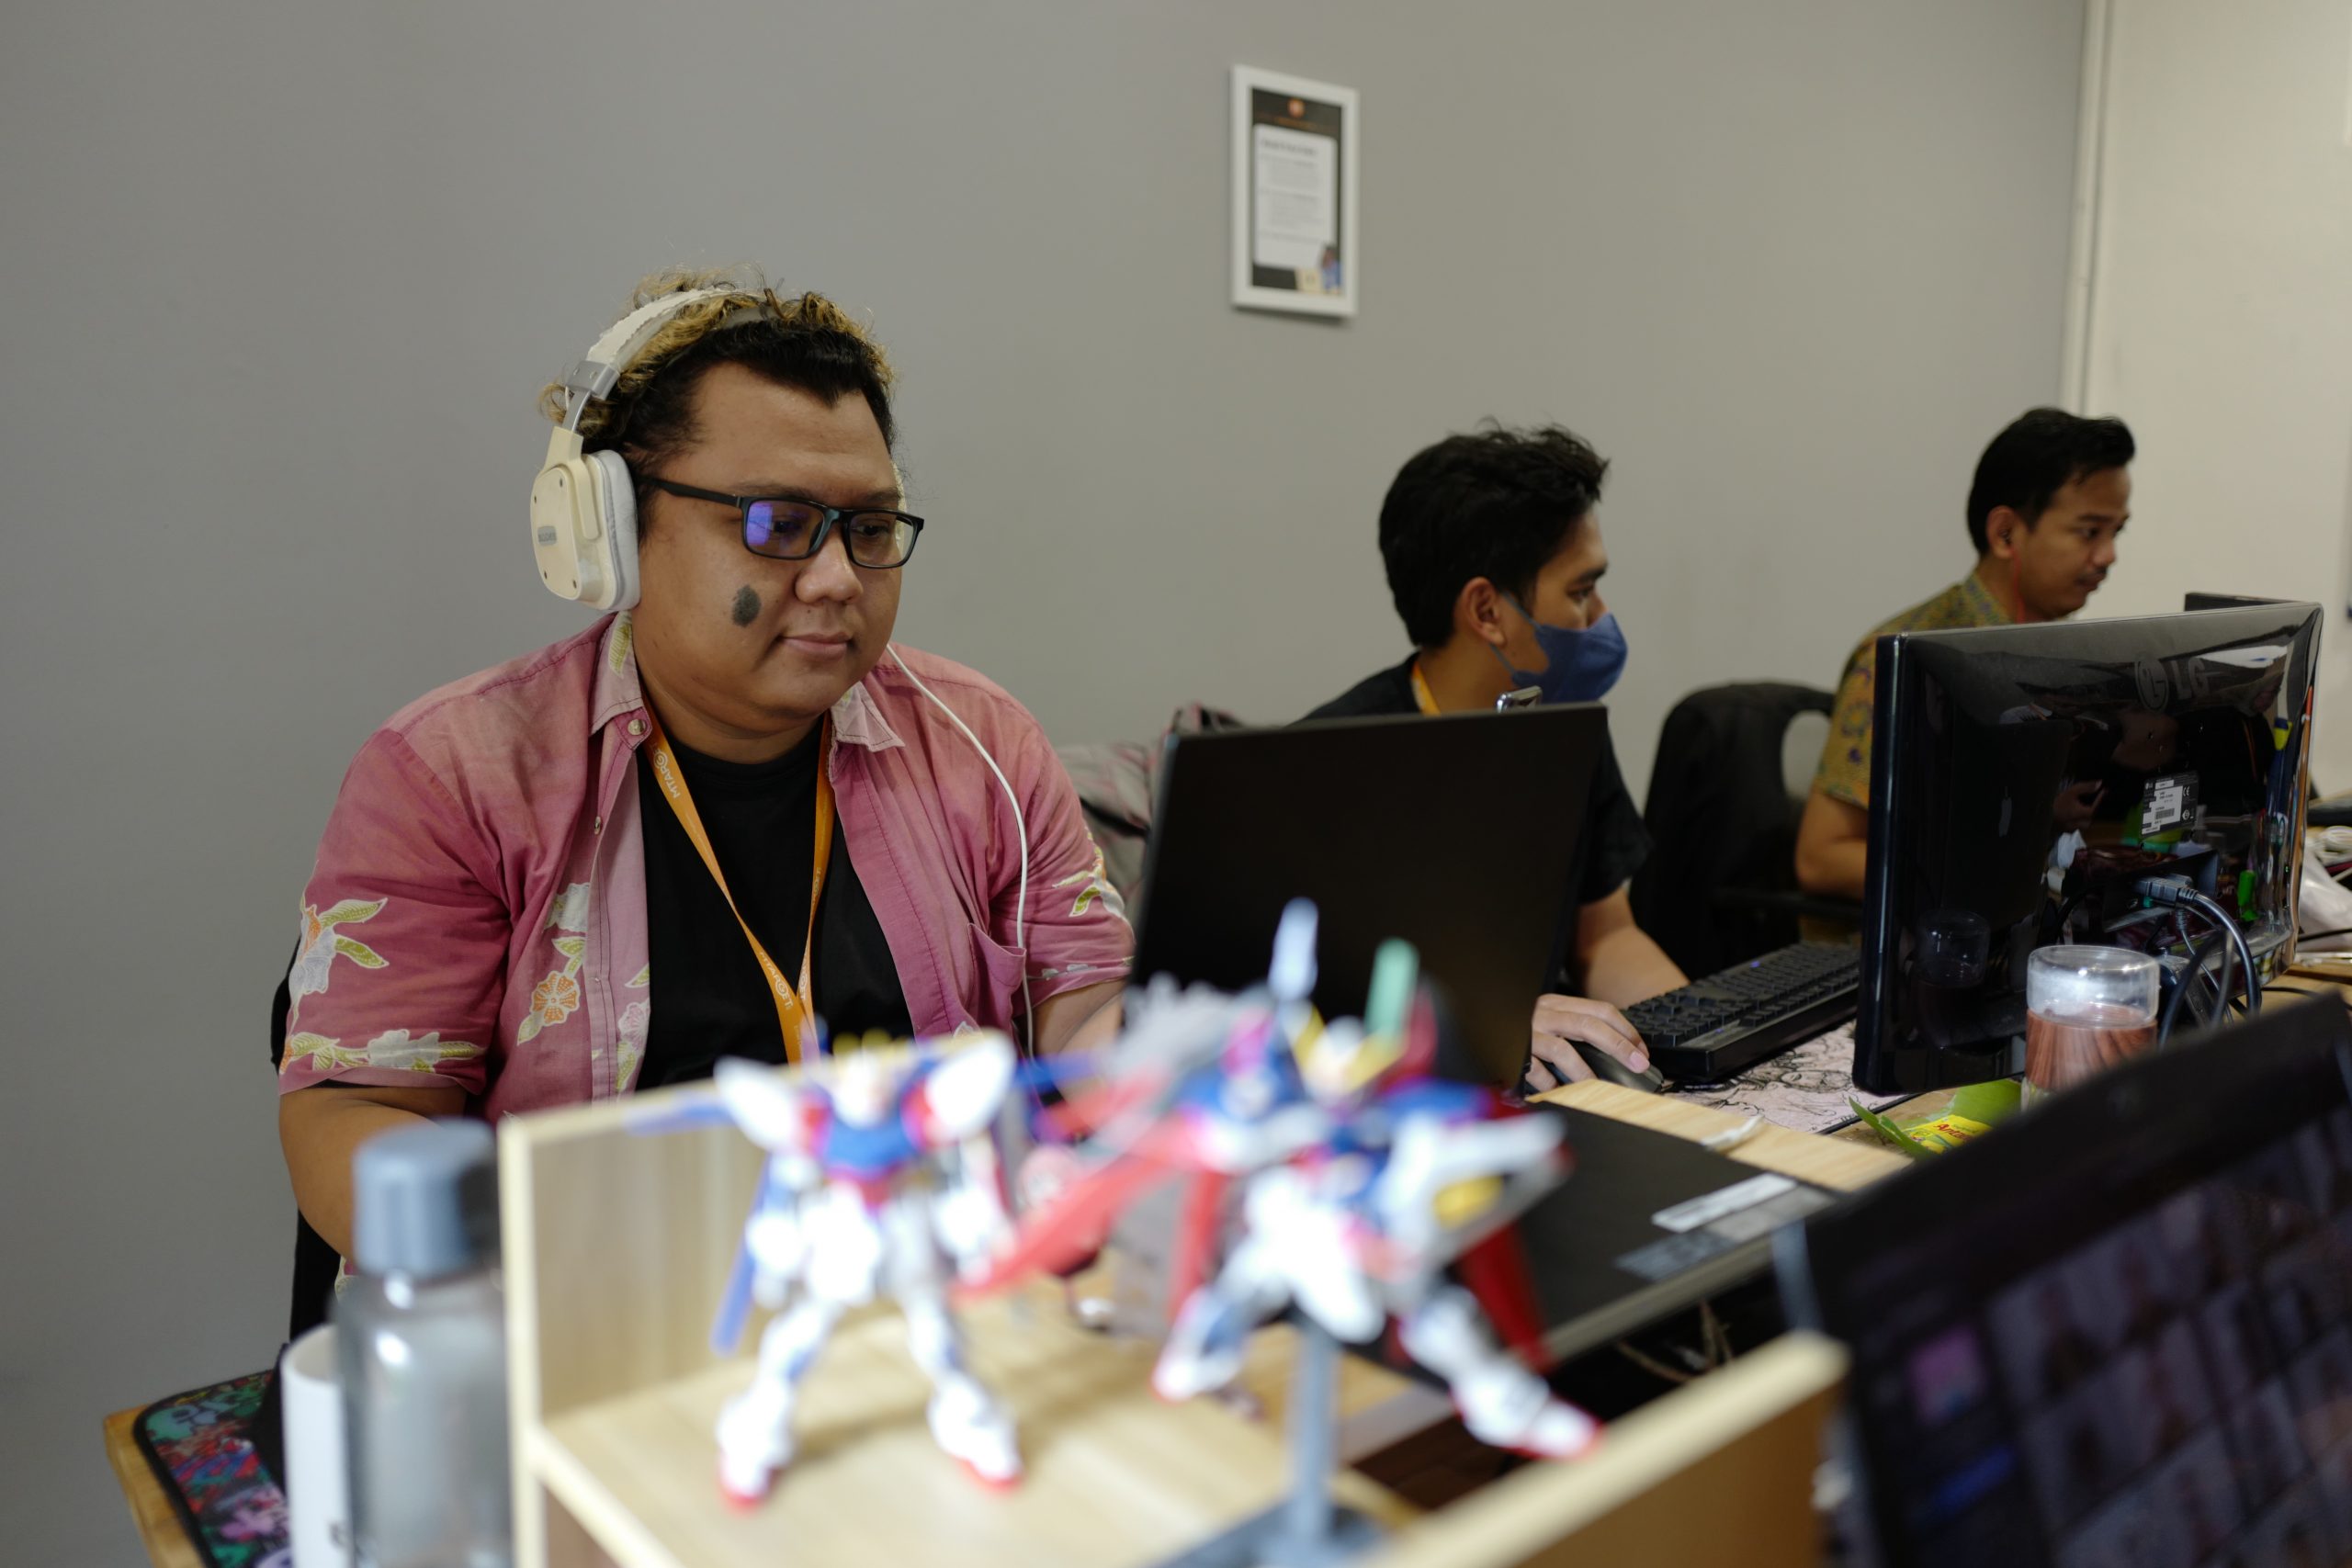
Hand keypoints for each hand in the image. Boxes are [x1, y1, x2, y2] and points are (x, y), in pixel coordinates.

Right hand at [1524, 993, 1649, 1091]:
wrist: (1477, 1020)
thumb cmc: (1522, 1026)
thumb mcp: (1549, 1017)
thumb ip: (1574, 1026)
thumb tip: (1615, 1048)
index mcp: (1557, 1003)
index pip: (1601, 1010)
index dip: (1626, 1031)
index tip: (1641, 1051)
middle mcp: (1544, 1013)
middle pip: (1589, 1026)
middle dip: (1619, 1046)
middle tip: (1637, 1065)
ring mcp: (1529, 1032)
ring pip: (1564, 1049)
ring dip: (1585, 1071)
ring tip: (1597, 1086)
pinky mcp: (1515, 1052)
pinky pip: (1536, 1071)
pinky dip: (1550, 1083)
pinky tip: (1559, 1092)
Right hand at [2052, 780, 2104, 832]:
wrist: (2040, 814)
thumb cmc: (2056, 803)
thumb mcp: (2072, 792)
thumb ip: (2086, 787)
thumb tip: (2100, 783)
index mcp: (2084, 814)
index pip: (2096, 807)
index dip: (2100, 798)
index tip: (2104, 791)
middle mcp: (2080, 823)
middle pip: (2091, 816)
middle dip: (2092, 808)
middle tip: (2092, 799)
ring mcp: (2072, 828)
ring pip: (2084, 822)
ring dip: (2084, 815)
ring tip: (2081, 806)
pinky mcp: (2065, 830)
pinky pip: (2075, 825)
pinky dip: (2076, 819)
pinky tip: (2071, 813)